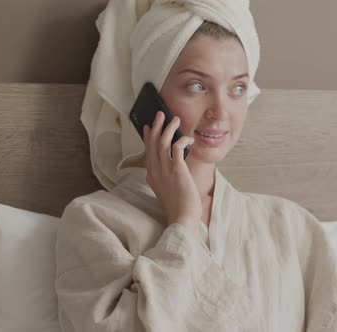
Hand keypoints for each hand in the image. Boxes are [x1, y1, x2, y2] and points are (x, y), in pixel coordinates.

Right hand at [143, 112, 201, 234]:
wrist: (181, 218)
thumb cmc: (178, 206)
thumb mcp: (166, 189)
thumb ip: (166, 176)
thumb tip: (174, 163)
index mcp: (151, 175)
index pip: (147, 151)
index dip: (147, 137)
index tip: (147, 126)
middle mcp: (155, 171)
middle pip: (152, 143)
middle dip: (156, 126)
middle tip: (160, 114)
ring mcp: (165, 170)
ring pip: (162, 142)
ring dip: (168, 128)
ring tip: (175, 119)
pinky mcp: (177, 171)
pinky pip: (176, 148)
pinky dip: (182, 140)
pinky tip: (188, 139)